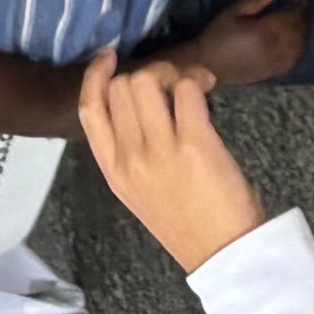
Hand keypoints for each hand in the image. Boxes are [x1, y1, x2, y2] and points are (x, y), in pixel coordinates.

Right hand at [77, 46, 274, 270]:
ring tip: (193, 87)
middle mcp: (130, 159)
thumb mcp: (140, 191)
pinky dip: (198, 81)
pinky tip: (209, 91)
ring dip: (173, 73)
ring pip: (148, 80)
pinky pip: (187, 90)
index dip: (95, 75)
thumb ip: (131, 151)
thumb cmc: (188, 224)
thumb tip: (143, 101)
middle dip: (149, 74)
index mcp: (113, 171)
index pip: (88, 110)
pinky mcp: (195, 144)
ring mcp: (159, 151)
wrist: (225, 256)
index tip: (110, 57)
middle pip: (121, 87)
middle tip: (174, 85)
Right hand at [150, 0, 310, 90]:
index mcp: (265, 30)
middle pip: (299, 32)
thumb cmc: (218, 35)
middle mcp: (275, 47)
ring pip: (299, 47)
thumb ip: (255, 1)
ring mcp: (275, 62)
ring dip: (304, 34)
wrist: (208, 65)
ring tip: (300, 24)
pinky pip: (293, 61)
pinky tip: (295, 43)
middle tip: (302, 9)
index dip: (300, 7)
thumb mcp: (233, 12)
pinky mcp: (273, 72)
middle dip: (304, 19)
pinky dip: (298, 50)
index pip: (292, 17)